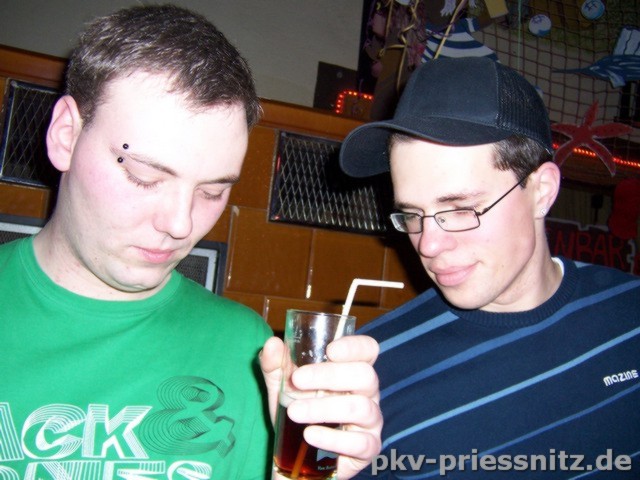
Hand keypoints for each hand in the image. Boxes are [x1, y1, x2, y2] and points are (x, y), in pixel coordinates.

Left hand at [260, 335, 381, 478]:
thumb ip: (276, 363)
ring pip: (361, 408)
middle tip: (297, 380)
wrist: (298, 452)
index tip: (329, 349)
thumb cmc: (300, 406)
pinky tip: (309, 435)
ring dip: (324, 408)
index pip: (368, 349)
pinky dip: (333, 439)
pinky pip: (360, 442)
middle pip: (365, 376)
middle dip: (330, 375)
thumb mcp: (282, 384)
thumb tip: (272, 345)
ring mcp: (371, 420)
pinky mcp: (368, 447)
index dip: (354, 346)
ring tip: (294, 412)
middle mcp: (368, 392)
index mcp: (353, 368)